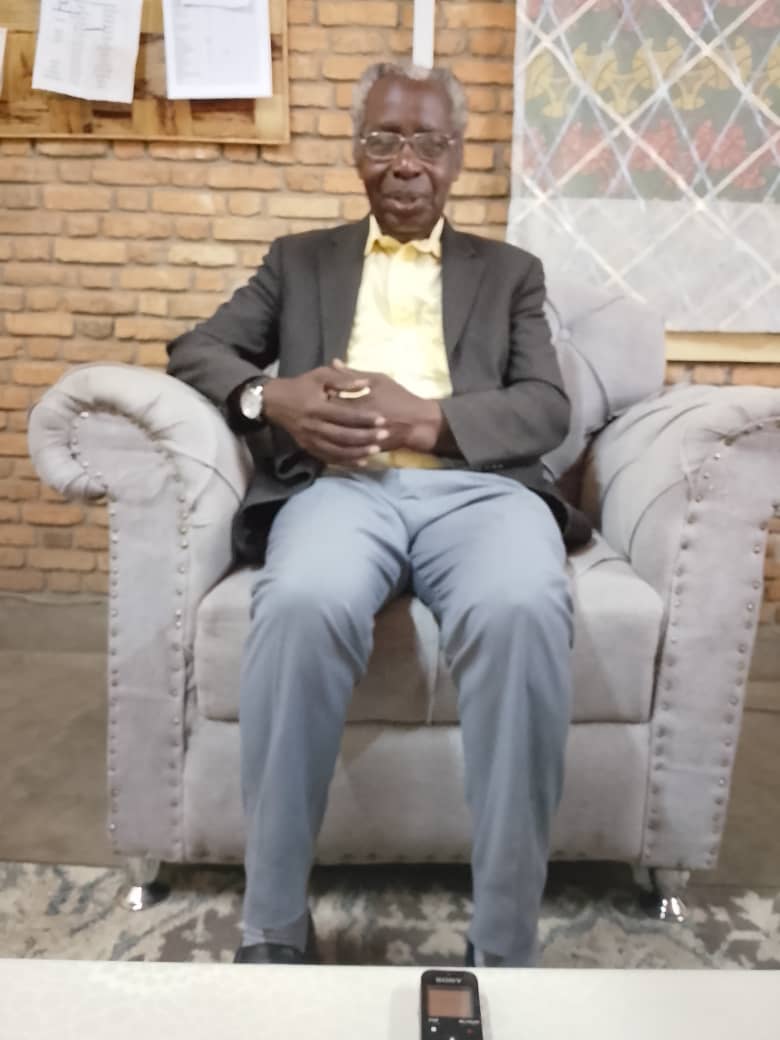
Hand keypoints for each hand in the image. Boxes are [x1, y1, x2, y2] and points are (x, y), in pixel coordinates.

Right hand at [263, 366, 389, 465]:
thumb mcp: (320, 376)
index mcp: (316, 407)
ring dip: (358, 452)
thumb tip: (365, 383)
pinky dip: (346, 461)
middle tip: (385, 435)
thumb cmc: (301, 386)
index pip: (345, 415)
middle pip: (343, 435)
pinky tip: (361, 462)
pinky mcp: (308, 448)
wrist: (275, 402)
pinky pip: (329, 458)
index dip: (364, 418)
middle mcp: (313, 426)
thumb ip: (342, 379)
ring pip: (337, 450)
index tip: (382, 419)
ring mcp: (310, 440)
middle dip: (365, 437)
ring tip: (376, 450)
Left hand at [331, 361, 442, 453]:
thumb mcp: (378, 380)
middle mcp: (358, 424)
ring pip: (336, 437)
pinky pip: (345, 448)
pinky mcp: (364, 450)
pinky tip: (334, 433)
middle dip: (323, 413)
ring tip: (326, 419)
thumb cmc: (399, 398)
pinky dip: (337, 441)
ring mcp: (361, 439)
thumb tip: (334, 362)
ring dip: (328, 428)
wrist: (418, 424)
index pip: (331, 401)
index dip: (322, 396)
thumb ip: (354, 374)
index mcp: (359, 405)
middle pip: (331, 420)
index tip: (320, 391)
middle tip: (318, 406)